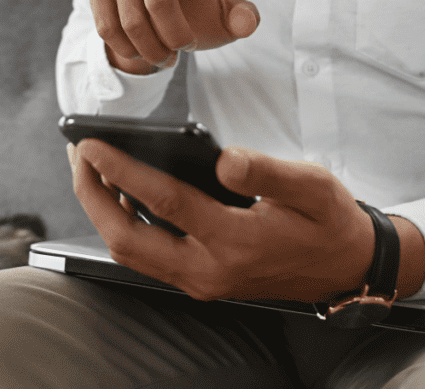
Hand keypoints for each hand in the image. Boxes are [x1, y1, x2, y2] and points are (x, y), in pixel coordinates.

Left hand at [67, 139, 377, 302]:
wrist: (347, 269)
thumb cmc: (329, 223)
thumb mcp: (314, 188)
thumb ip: (268, 171)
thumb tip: (223, 158)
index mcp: (235, 242)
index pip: (163, 202)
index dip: (122, 170)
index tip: (92, 144)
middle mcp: (208, 269)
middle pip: (127, 237)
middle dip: (92, 195)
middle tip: (78, 154)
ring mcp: (199, 280)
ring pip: (130, 251)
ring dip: (101, 211)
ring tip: (89, 169)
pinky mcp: (198, 280)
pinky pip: (145, 256)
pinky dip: (122, 224)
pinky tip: (119, 194)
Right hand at [89, 0, 260, 74]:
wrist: (157, 18)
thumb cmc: (196, 11)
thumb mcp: (223, 17)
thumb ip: (242, 18)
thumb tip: (246, 24)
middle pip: (158, 3)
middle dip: (174, 38)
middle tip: (184, 51)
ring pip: (132, 22)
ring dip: (152, 51)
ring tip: (166, 57)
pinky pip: (108, 28)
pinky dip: (128, 50)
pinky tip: (142, 52)